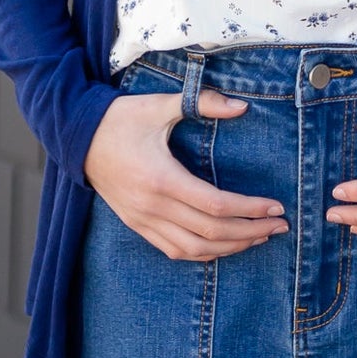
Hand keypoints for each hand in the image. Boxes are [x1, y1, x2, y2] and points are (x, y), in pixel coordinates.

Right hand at [83, 87, 291, 260]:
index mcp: (162, 178)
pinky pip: (174, 250)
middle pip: (211, 233)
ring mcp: (143, 220)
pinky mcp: (136, 225)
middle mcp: (153, 206)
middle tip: (280, 226)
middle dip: (251, 232)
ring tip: (259, 238)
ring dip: (230, 248)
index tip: (276, 206)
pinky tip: (224, 246)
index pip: (216, 205)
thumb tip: (242, 107)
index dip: (250, 209)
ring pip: (194, 249)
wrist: (76, 137)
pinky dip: (203, 254)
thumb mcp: (160, 105)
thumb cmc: (120, 119)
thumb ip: (202, 103)